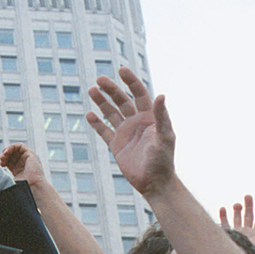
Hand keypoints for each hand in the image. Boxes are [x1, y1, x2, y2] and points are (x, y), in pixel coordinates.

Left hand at [0, 144, 45, 187]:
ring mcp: (26, 158)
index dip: (2, 160)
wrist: (33, 186)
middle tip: (0, 159)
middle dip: (3, 155)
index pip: (7, 160)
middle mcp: (22, 163)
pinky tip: (7, 151)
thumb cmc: (22, 186)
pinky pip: (20, 146)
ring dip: (7, 150)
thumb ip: (3, 176)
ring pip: (15, 149)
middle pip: (10, 154)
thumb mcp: (9, 180)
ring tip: (3, 155)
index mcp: (17, 169)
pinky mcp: (30, 154)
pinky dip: (12, 146)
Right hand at [86, 67, 175, 198]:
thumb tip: (160, 95)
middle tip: (99, 79)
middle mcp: (137, 122)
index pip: (139, 94)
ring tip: (91, 90)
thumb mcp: (165, 137)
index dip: (131, 81)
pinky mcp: (116, 145)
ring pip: (111, 113)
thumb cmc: (164, 160)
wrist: (154, 182)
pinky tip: (89, 114)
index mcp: (150, 117)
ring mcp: (125, 133)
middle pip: (122, 101)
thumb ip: (162, 117)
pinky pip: (104, 131)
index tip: (121, 70)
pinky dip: (97, 123)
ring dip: (101, 102)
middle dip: (111, 89)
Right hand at [220, 195, 254, 253]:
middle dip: (249, 206)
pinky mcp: (227, 235)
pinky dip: (223, 216)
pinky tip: (223, 208)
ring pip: (237, 218)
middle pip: (249, 215)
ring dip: (237, 210)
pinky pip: (225, 224)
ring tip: (237, 204)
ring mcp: (237, 232)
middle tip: (248, 196)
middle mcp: (247, 231)